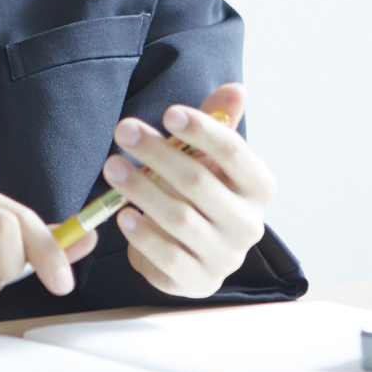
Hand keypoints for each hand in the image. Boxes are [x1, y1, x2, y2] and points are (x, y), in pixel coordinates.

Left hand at [101, 82, 274, 297]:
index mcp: (258, 187)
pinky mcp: (198, 281)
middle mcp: (248, 224)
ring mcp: (225, 257)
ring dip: (141, 189)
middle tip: (124, 131)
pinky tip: (123, 216)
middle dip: (157, 153)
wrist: (198, 252)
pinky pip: (167, 258)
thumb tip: (234, 90)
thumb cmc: (204, 195)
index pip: (233, 153)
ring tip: (112, 167)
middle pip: (198, 182)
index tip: (169, 113)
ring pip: (178, 218)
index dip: (202, 130)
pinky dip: (143, 235)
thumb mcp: (212, 159)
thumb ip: (219, 124)